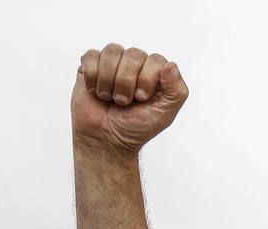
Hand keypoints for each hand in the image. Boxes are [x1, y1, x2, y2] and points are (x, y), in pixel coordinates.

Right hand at [72, 45, 188, 153]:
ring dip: (109, 80)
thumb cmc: (136, 127)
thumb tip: (171, 65)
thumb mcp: (164, 114)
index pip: (156, 59)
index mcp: (156, 73)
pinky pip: (90, 56)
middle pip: (134, 54)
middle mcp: (136, 64)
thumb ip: (177, 91)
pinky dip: (92, 77)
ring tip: (110, 98)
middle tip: (124, 102)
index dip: (147, 79)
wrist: (105, 138)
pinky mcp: (90, 65)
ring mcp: (113, 63)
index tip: (142, 99)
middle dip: (127, 82)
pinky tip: (96, 91)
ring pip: (112, 51)